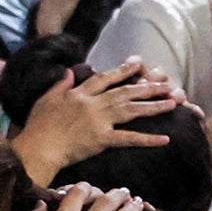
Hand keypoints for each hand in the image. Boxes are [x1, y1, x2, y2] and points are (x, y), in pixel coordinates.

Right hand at [13, 62, 185, 178]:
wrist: (38, 147)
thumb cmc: (38, 125)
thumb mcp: (45, 99)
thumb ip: (60, 84)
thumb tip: (70, 71)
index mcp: (78, 94)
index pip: (105, 78)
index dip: (123, 70)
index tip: (139, 63)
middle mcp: (92, 103)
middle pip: (124, 92)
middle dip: (147, 86)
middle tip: (166, 83)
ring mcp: (98, 120)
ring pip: (131, 110)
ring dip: (153, 106)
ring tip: (173, 103)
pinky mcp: (101, 139)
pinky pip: (129, 138)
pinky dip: (147, 139)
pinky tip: (165, 139)